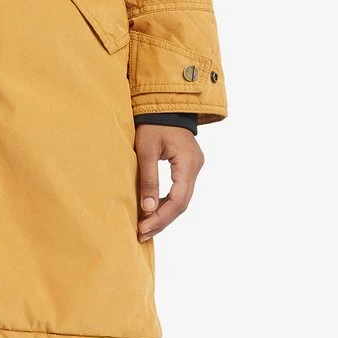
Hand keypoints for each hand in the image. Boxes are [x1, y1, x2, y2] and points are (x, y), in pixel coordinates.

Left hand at [134, 123, 203, 240]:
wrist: (163, 104)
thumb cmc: (152, 123)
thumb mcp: (146, 149)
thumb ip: (149, 178)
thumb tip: (148, 209)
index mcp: (188, 163)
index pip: (178, 199)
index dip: (161, 217)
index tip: (143, 227)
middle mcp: (195, 167)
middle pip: (182, 203)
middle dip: (162, 220)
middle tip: (142, 233)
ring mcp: (194, 167)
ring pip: (182, 199)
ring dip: (164, 214)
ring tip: (146, 228)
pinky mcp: (188, 166)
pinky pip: (180, 190)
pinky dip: (167, 202)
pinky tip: (154, 211)